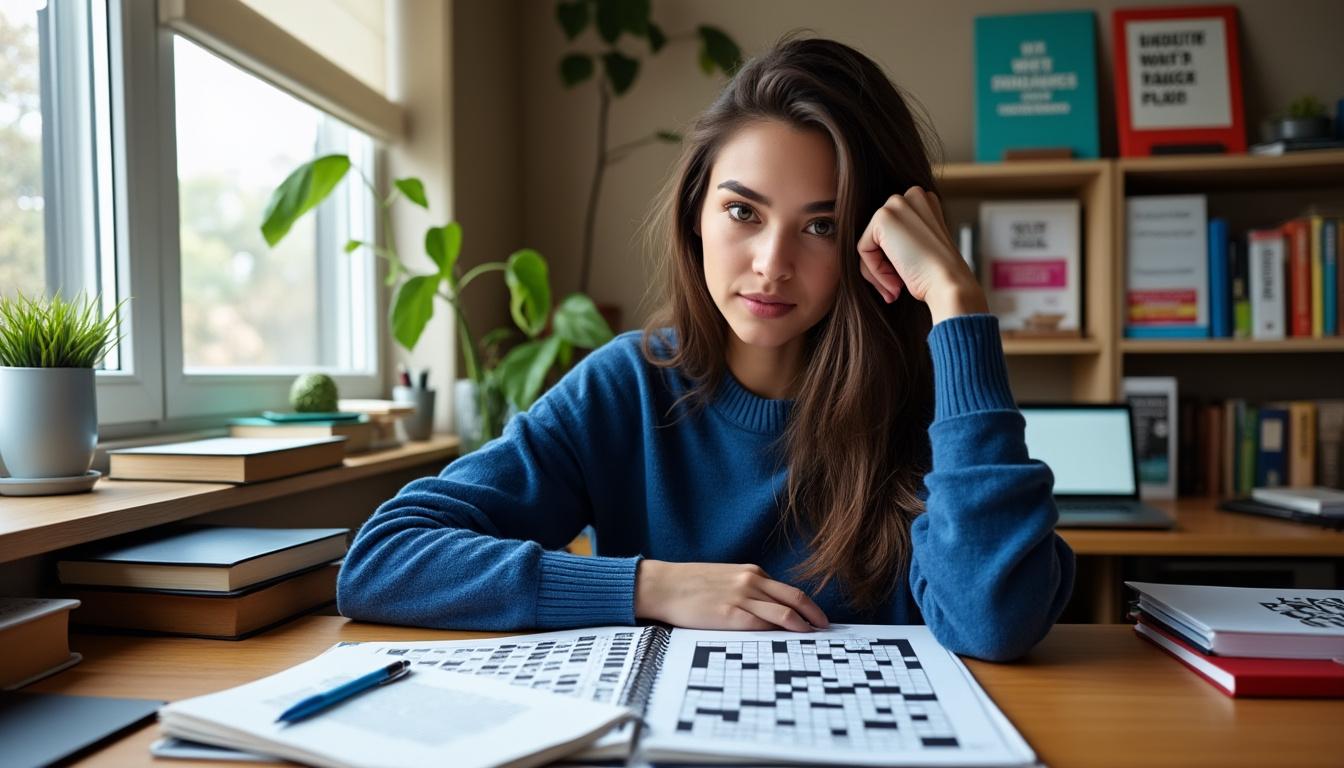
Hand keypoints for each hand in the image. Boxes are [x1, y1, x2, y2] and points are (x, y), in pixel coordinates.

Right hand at [634, 560, 829, 631]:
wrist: (663, 585)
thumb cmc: (691, 584)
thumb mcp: (726, 578)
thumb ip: (749, 589)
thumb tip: (770, 607)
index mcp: (751, 573)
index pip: (789, 591)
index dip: (808, 606)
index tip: (817, 618)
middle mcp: (750, 582)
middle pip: (794, 599)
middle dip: (814, 615)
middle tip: (825, 628)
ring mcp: (740, 598)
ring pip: (782, 613)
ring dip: (801, 627)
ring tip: (811, 638)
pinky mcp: (728, 615)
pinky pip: (760, 626)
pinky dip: (777, 634)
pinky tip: (785, 641)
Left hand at [856, 186, 987, 323]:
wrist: (949, 283)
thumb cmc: (938, 275)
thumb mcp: (921, 247)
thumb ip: (902, 237)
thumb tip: (877, 246)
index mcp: (925, 202)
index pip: (893, 231)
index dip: (895, 260)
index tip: (906, 278)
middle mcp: (913, 195)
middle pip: (879, 235)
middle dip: (883, 264)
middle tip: (898, 286)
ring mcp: (897, 203)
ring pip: (869, 243)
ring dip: (879, 270)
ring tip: (897, 286)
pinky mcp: (883, 217)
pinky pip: (863, 249)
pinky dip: (875, 271)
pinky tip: (895, 281)